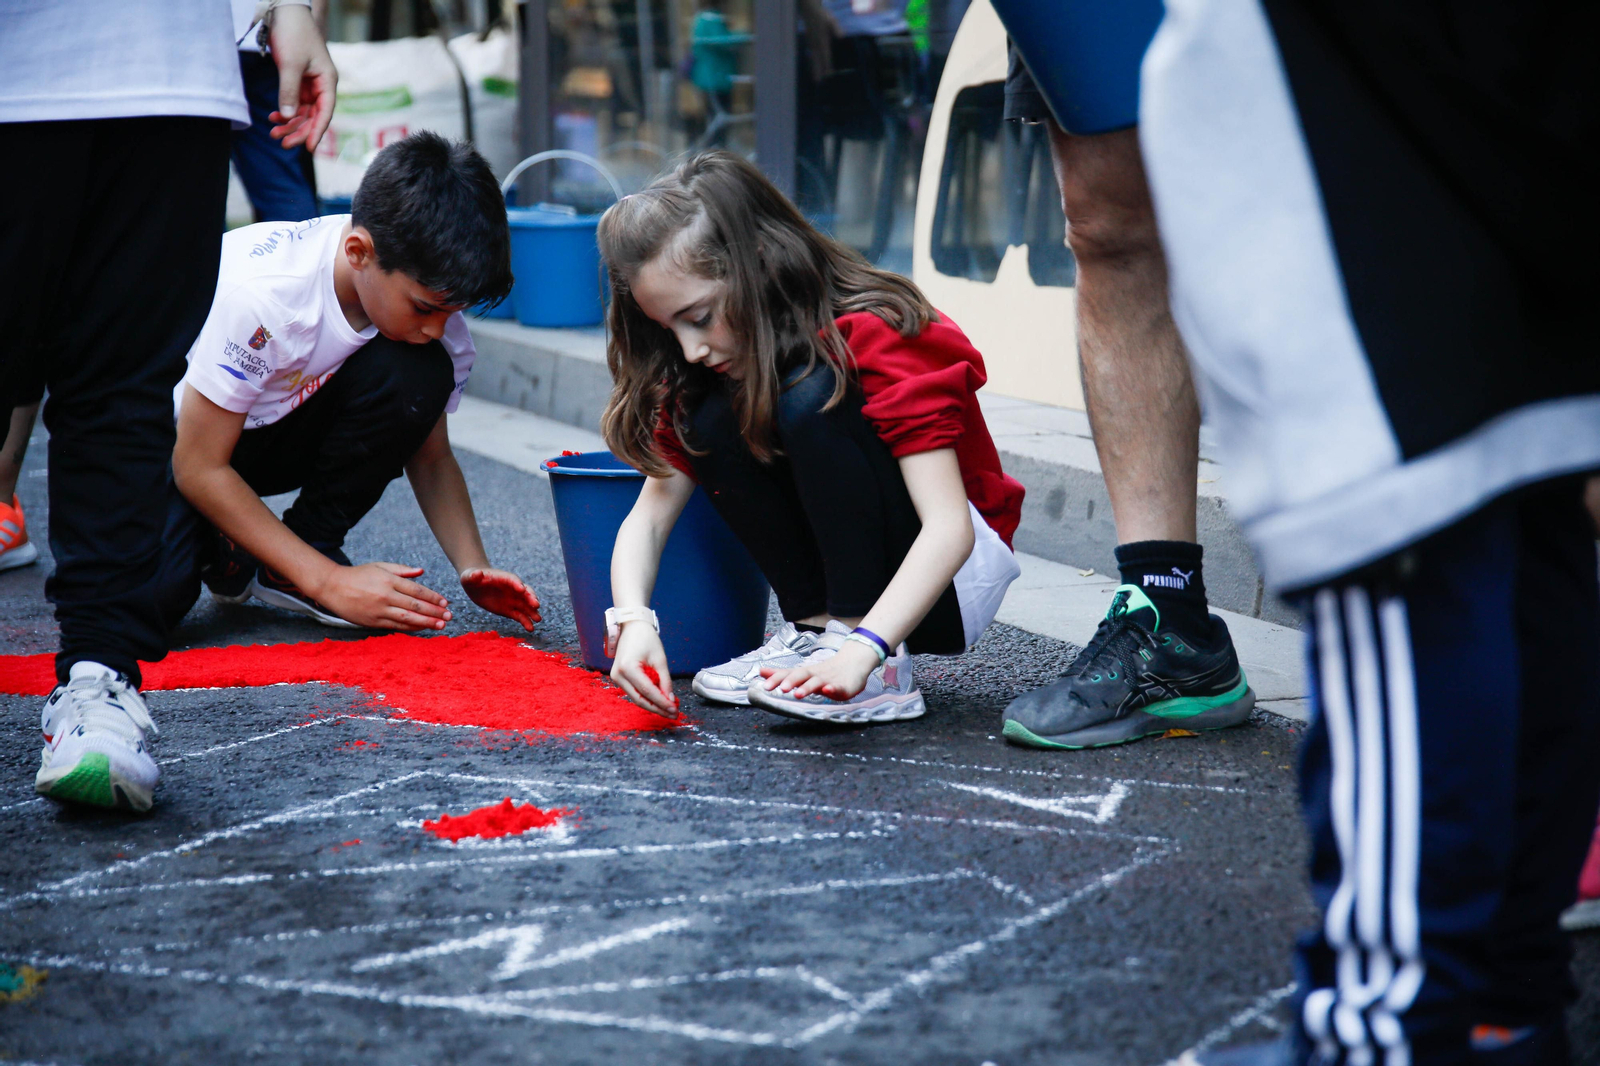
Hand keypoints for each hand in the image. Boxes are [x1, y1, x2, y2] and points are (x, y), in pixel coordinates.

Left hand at [268, 4, 337, 150]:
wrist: (286, 10)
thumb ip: (289, 92)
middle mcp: (321, 85)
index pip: (325, 112)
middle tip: (282, 143)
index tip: (308, 148)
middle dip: (298, 130)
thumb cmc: (294, 33)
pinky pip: (294, 102)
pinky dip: (284, 111)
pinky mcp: (298, 80)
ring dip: (289, 124)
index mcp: (327, 81)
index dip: (317, 131)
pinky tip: (273, 118)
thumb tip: (288, 117)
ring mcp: (309, 83)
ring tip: (274, 133)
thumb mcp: (290, 64)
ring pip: (302, 112)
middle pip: (313, 116)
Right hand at [314, 562, 451, 630]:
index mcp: (389, 581)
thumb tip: (422, 571)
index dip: (433, 597)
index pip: (417, 591)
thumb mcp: (380, 566)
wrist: (332, 587)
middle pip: (416, 606)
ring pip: (408, 618)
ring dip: (427, 622)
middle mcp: (385, 596)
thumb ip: (402, 570)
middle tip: (449, 616)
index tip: (446, 602)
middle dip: (435, 611)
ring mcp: (379, 610)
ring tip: (441, 625)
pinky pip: (396, 626)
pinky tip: (422, 628)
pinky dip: (411, 627)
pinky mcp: (373, 621)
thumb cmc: (358, 575)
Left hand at [460, 568, 541, 630]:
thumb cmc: (472, 578)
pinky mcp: (509, 610)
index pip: (512, 580)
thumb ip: (473, 576)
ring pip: (525, 606)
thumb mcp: (469, 576)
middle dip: (530, 598)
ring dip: (532, 612)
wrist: (475, 585)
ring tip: (538, 619)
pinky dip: (526, 621)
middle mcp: (512, 589)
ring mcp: (512, 600)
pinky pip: (520, 616)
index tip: (522, 589)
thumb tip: (478, 574)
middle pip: (524, 592)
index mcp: (503, 578)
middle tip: (536, 605)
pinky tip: (530, 628)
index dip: (517, 584)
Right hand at [609, 621, 678, 719]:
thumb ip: (665, 681)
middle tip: (673, 714)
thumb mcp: (660, 659)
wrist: (632, 627)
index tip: (674, 709)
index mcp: (627, 668)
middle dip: (657, 708)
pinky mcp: (619, 678)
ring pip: (636, 698)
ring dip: (653, 705)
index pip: (647, 691)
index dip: (661, 702)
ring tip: (669, 710)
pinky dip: (647, 698)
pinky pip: (634, 692)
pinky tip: (660, 701)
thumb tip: (670, 699)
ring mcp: (616, 678)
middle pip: (640, 699)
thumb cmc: (646, 639)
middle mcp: (618, 675)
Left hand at [758, 641, 877, 701]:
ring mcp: (828, 680)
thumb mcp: (802, 672)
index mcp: (804, 673)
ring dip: (807, 687)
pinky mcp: (842, 686)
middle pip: (801, 675)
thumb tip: (761, 671)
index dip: (777, 679)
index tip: (765, 685)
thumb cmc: (825, 671)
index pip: (788, 674)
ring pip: (817, 682)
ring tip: (798, 694)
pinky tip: (827, 690)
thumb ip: (783, 674)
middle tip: (781, 689)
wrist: (853, 663)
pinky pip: (837, 687)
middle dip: (791, 681)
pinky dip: (832, 688)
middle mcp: (814, 675)